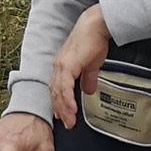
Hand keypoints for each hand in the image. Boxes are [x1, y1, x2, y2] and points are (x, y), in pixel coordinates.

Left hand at [50, 6, 111, 128]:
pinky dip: (67, 99)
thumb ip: (88, 78)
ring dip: (63, 108)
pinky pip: (65, 86)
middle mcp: (57, 66)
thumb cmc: (92, 42)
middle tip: (66, 123)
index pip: (56, 88)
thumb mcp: (90, 65)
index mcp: (61, 66)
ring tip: (69, 121)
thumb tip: (88, 91)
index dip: (58, 102)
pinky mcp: (68, 65)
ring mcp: (61, 65)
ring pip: (58, 91)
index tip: (61, 115)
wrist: (95, 27)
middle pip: (54, 92)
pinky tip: (72, 109)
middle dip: (59, 110)